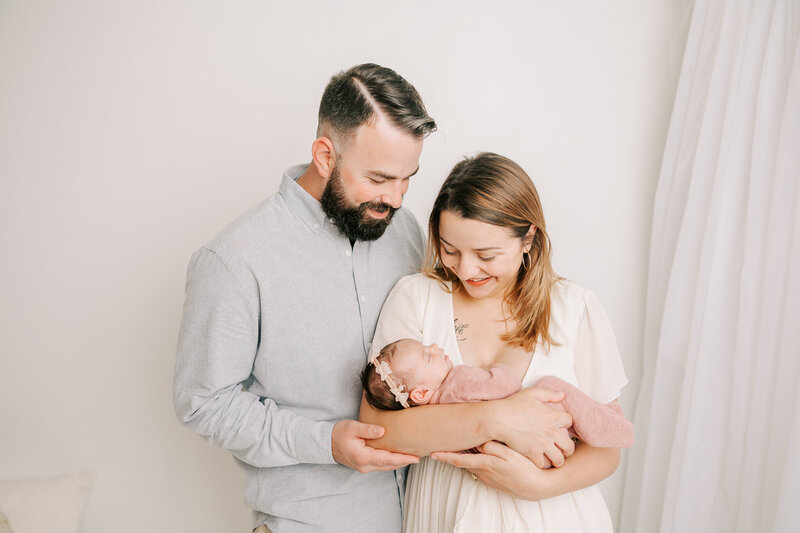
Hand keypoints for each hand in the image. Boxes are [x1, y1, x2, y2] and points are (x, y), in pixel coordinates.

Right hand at [331, 419, 418, 472]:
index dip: (402, 459)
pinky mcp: (365, 465)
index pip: (386, 459)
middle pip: (389, 465)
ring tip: (413, 456)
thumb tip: (383, 431)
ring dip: (399, 462)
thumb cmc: (339, 433)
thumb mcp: (352, 427)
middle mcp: (365, 465)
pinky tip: (399, 456)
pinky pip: (382, 465)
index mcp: (362, 456)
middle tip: (420, 456)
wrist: (326, 443)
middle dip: (405, 461)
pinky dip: (392, 461)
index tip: (415, 458)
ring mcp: (365, 467)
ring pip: (386, 467)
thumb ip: (368, 429)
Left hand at [431, 441, 550, 499]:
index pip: (460, 459)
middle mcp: (483, 473)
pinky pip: (481, 470)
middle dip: (451, 456)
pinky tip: (478, 457)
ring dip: (464, 459)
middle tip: (438, 449)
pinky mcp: (495, 482)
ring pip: (472, 466)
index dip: (446, 456)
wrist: (538, 487)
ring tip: (456, 448)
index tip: (433, 453)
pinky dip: (475, 464)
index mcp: (485, 464)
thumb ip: (492, 446)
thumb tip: (479, 441)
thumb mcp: (510, 453)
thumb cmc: (526, 468)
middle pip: (463, 462)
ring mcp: (488, 478)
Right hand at [489, 387, 574, 467]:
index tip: (561, 427)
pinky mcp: (533, 453)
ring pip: (559, 459)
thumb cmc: (512, 406)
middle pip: (569, 445)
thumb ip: (549, 394)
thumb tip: (562, 395)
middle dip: (567, 448)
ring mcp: (543, 444)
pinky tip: (538, 460)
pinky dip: (541, 463)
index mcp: (553, 416)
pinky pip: (543, 464)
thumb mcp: (531, 394)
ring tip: (554, 459)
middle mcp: (551, 431)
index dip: (565, 424)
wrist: (497, 419)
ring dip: (557, 460)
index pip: (569, 421)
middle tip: (563, 450)